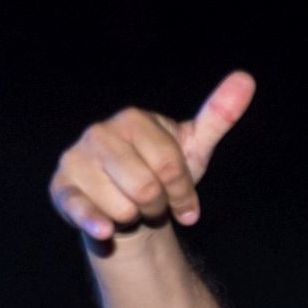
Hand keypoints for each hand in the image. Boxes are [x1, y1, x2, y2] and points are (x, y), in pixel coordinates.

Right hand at [49, 72, 254, 240]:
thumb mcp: (192, 146)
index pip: (169, 166)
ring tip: (131, 207)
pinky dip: (95, 222)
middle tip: (154, 204)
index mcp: (132, 119)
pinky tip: (106, 229)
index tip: (186, 204)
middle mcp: (98, 133)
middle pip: (146, 188)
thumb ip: (218, 116)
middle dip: (159, 206)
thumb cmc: (163, 172)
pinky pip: (80, 209)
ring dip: (136, 218)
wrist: (129, 203)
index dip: (183, 193)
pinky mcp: (61, 188)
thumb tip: (246, 79)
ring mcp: (76, 159)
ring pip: (122, 207)